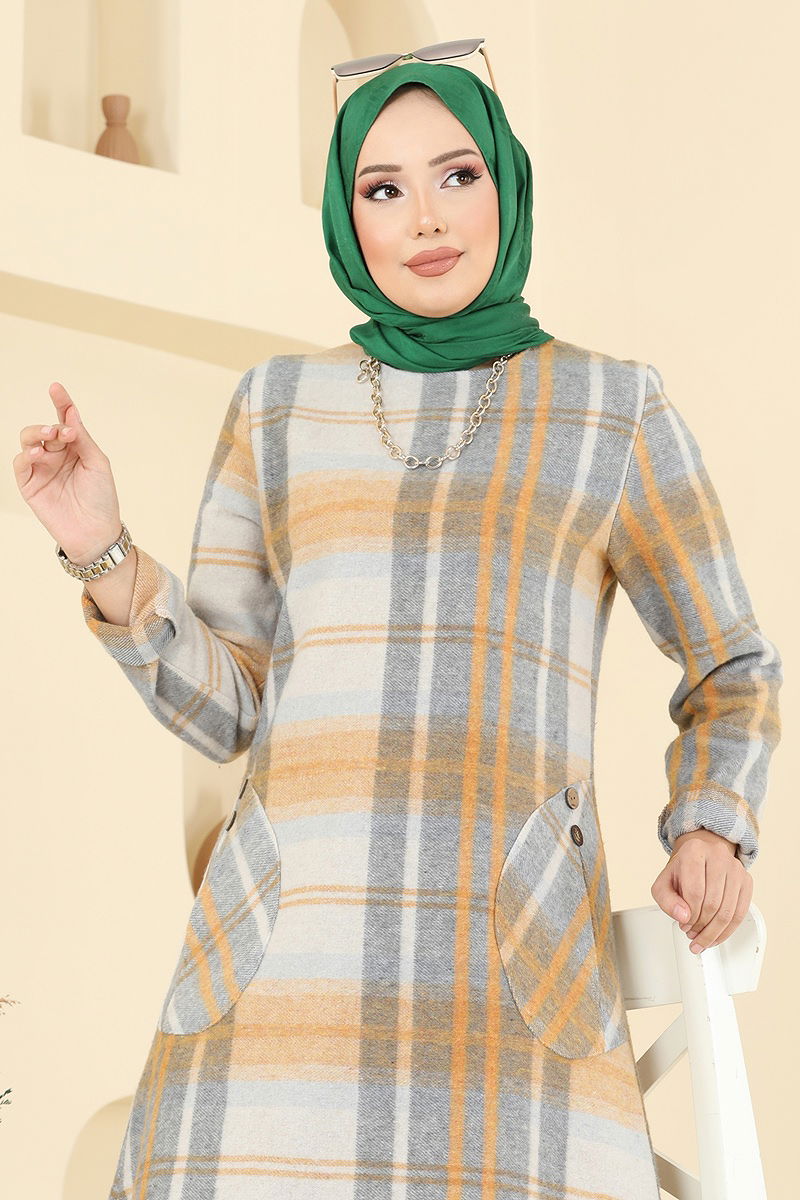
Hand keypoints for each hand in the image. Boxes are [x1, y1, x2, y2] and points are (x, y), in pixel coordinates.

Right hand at [12, 381, 122, 562]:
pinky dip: (26, 454)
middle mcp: (56, 455)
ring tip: (49, 436)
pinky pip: (20, 463)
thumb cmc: (102, 499)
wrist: (95, 532)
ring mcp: (41, 468)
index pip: (64, 420)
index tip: (56, 388)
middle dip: (53, 425)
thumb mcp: (97, 463)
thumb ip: (82, 438)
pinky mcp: (29, 484)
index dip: (60, 403)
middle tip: (64, 432)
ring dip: (36, 433)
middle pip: (45, 429)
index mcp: (75, 447)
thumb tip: (71, 413)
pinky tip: (38, 453)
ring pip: (28, 441)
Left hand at [650, 828, 752, 953]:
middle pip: (712, 904)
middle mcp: (718, 856)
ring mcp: (735, 867)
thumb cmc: (682, 871)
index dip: (689, 915)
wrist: (700, 857)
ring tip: (703, 938)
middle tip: (692, 935)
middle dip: (701, 927)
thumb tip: (683, 917)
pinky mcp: (746, 880)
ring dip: (714, 932)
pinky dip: (728, 930)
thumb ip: (666, 900)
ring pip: (728, 912)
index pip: (695, 892)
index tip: (684, 924)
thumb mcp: (664, 883)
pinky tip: (717, 936)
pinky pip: (740, 912)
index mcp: (694, 851)